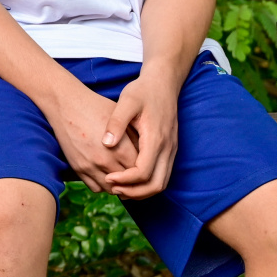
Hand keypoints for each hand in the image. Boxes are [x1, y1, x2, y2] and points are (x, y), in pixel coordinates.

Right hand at [42, 82, 136, 192]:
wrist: (66, 103)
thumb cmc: (96, 107)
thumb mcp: (122, 119)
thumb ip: (136, 141)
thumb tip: (148, 157)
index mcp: (120, 149)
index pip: (141, 171)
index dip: (145, 169)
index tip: (145, 164)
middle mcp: (105, 160)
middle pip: (128, 183)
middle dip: (133, 180)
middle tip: (136, 174)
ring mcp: (90, 165)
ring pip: (112, 189)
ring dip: (118, 186)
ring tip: (122, 176)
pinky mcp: (78, 167)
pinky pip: (96, 187)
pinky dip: (103, 185)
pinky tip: (106, 174)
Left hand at [100, 72, 180, 198]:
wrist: (163, 84)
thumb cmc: (142, 91)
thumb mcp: (127, 101)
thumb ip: (116, 122)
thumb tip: (106, 144)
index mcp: (156, 139)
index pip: (143, 172)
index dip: (125, 180)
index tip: (107, 178)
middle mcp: (167, 149)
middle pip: (156, 185)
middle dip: (134, 192)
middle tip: (112, 188)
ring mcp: (171, 151)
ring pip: (161, 183)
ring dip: (141, 190)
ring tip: (118, 187)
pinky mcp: (170, 150)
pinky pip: (162, 175)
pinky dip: (146, 183)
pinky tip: (129, 179)